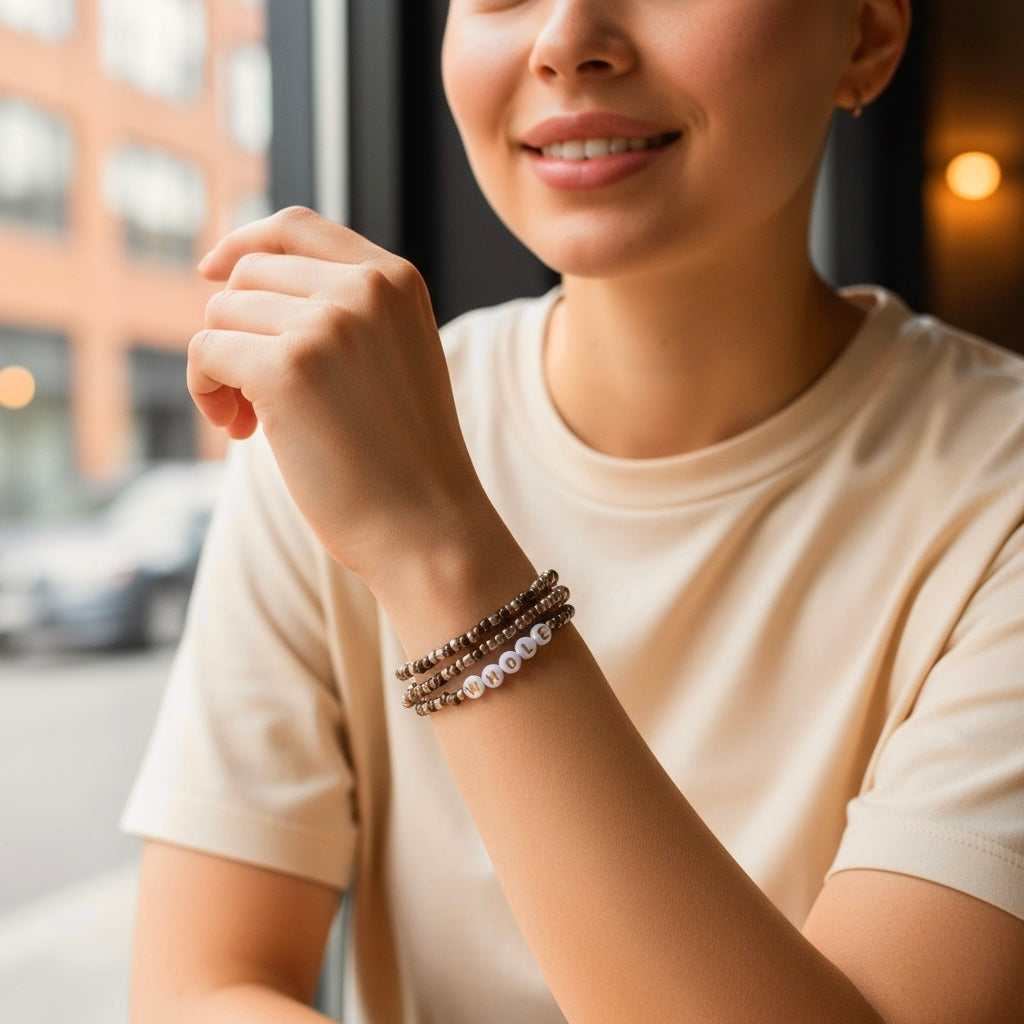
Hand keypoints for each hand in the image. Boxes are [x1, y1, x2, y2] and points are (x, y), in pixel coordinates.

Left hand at [188, 207, 490, 588]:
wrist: (430, 529)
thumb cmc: (406, 459)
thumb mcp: (394, 359)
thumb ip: (345, 312)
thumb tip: (241, 285)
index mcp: (397, 280)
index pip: (297, 226)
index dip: (244, 242)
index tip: (213, 273)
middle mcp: (365, 288)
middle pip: (249, 273)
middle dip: (236, 328)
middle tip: (249, 395)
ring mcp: (328, 325)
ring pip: (222, 312)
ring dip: (220, 367)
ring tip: (250, 422)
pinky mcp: (288, 369)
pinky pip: (206, 352)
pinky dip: (206, 392)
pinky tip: (240, 433)